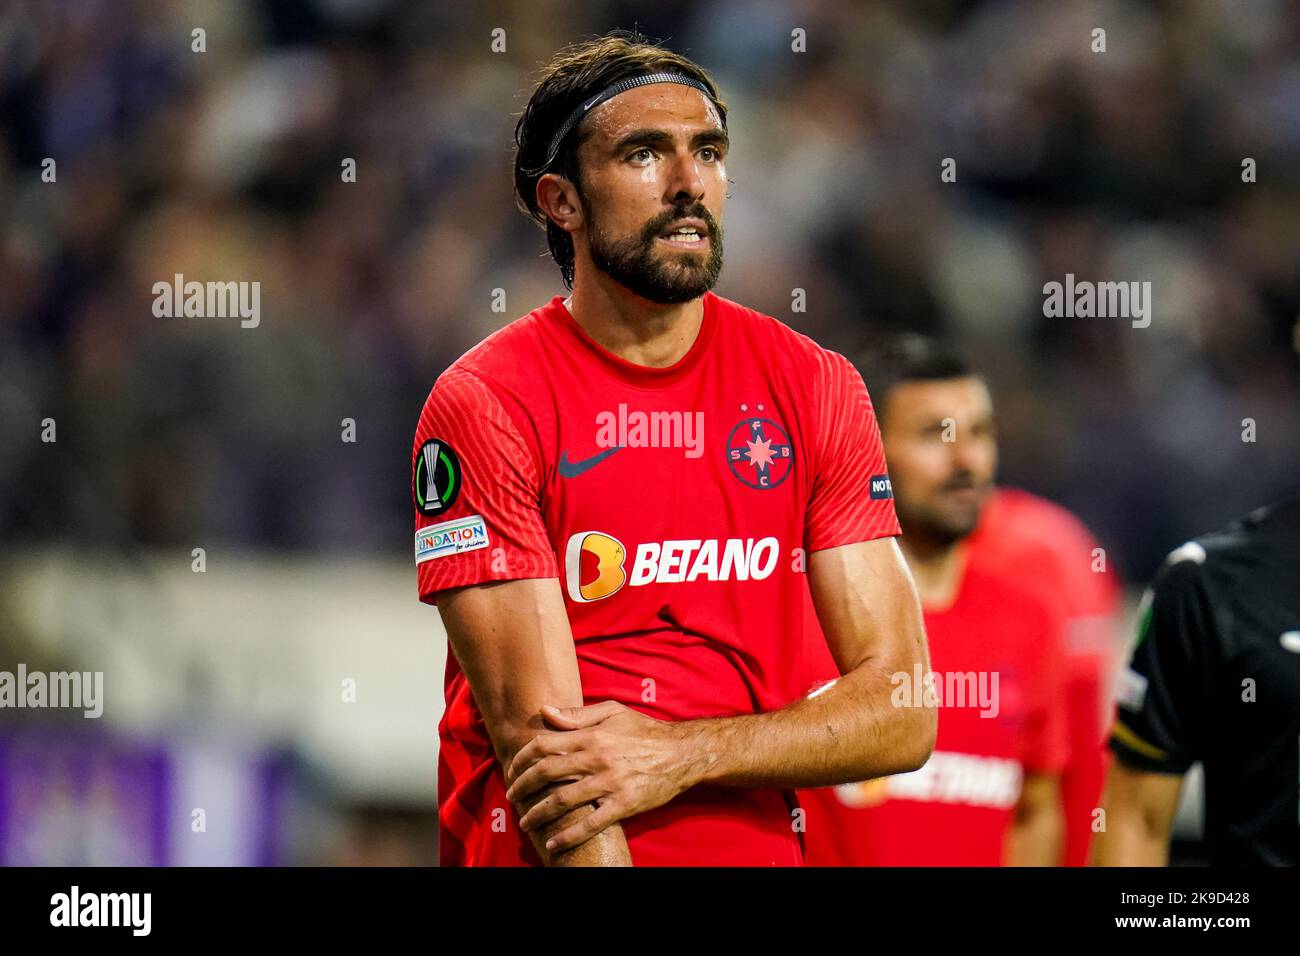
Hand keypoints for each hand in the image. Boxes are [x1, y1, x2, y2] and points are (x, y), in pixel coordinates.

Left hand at [504, 701, 701, 852]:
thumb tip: (545, 711)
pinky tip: (553, 843)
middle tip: (512, 797)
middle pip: (546, 772)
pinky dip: (568, 835)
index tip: (513, 769)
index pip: (544, 745)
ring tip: (525, 822)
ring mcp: (610, 783)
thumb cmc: (645, 731)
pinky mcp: (624, 804)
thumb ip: (577, 714)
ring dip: (537, 813)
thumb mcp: (612, 712)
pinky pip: (590, 824)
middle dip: (522, 787)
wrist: (682, 752)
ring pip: (562, 800)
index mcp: (592, 735)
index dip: (522, 758)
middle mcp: (597, 758)